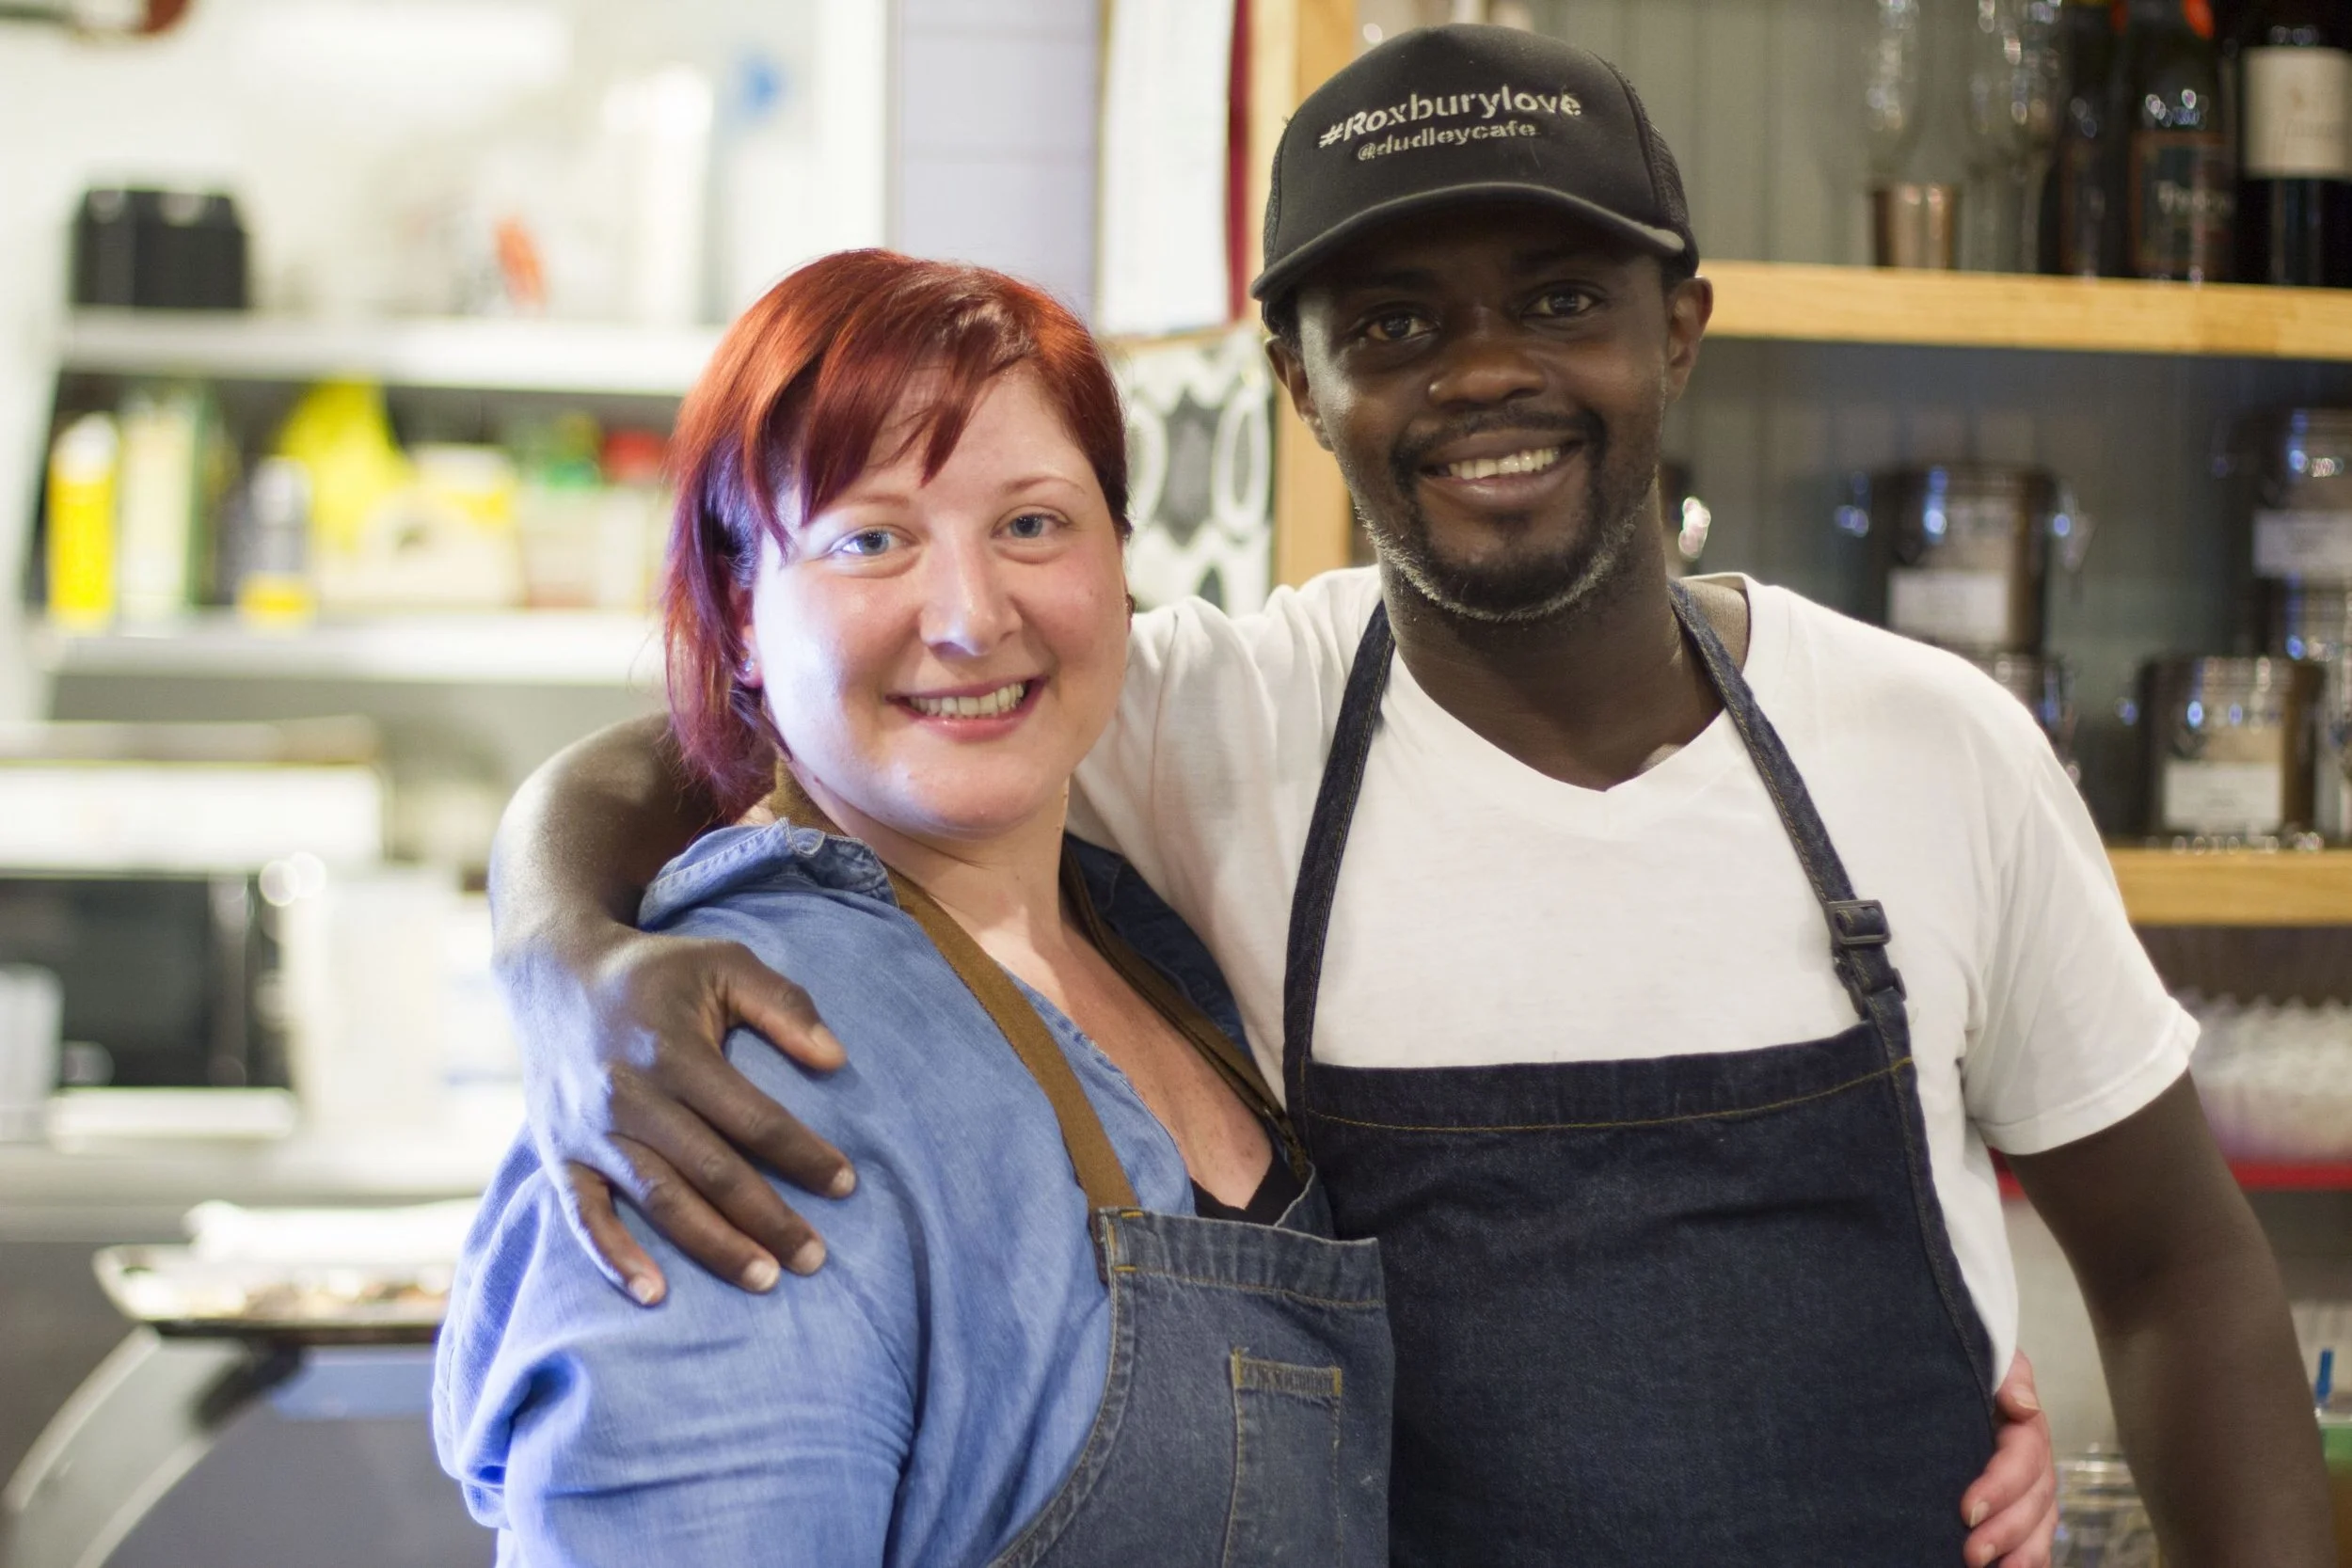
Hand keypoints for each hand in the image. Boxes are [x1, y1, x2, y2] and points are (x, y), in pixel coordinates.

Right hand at [510, 921, 854, 1305]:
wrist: (554, 974)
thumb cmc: (658, 972)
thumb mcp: (725, 963)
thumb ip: (785, 1005)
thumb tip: (838, 1060)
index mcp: (674, 1050)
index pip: (752, 1118)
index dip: (802, 1155)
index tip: (846, 1185)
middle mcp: (628, 1096)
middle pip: (710, 1171)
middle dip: (768, 1219)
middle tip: (816, 1258)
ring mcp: (589, 1130)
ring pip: (658, 1200)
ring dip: (712, 1246)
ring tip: (765, 1280)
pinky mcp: (558, 1153)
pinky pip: (584, 1215)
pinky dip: (614, 1258)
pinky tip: (654, 1294)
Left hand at [1961, 1353, 2057, 1567]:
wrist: (1943, 1377)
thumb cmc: (1959, 1367)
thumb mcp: (1985, 1360)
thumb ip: (2006, 1374)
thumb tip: (2023, 1405)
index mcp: (2024, 1424)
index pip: (2023, 1456)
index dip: (2000, 1485)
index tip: (1968, 1510)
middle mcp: (2034, 1458)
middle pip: (2035, 1499)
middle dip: (2006, 1531)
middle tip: (1971, 1555)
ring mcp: (2031, 1486)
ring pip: (2040, 1525)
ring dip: (2022, 1554)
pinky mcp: (2020, 1507)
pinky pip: (2037, 1539)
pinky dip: (2032, 1558)